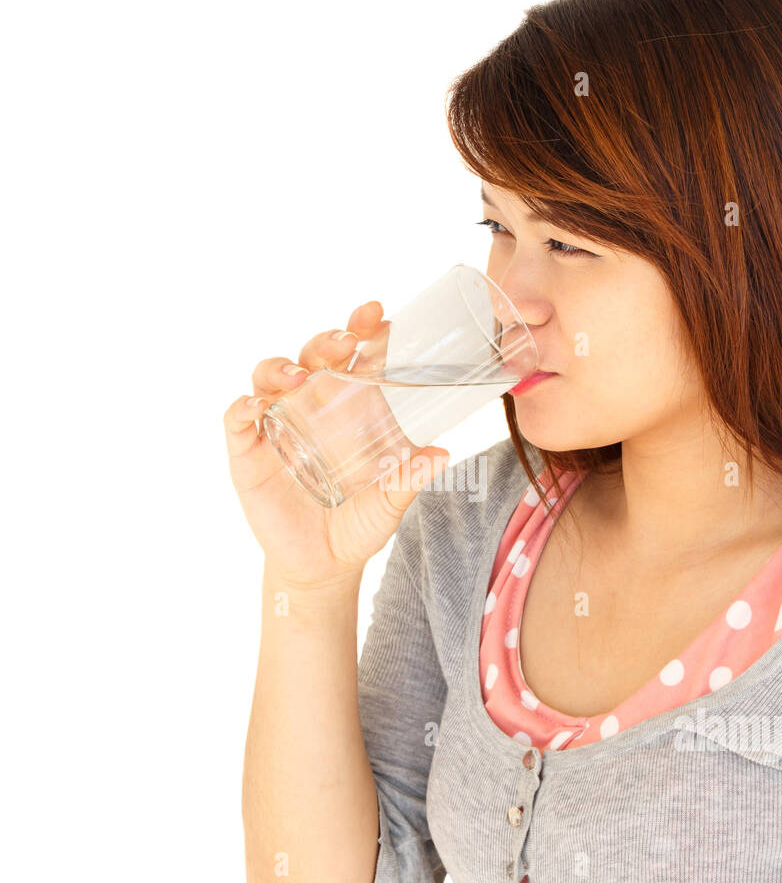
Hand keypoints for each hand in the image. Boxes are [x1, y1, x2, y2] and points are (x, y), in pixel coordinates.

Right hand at [224, 300, 449, 587]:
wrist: (323, 567)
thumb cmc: (358, 524)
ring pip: (269, 376)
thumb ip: (411, 478)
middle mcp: (310, 407)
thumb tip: (443, 453)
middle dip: (327, 341)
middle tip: (346, 343)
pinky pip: (237, 421)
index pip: (352, 356)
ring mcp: (276, 426)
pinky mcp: (248, 453)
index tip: (377, 316)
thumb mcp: (390, 502)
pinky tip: (256, 408)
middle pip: (311, 356)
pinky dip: (243, 408)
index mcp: (348, 407)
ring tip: (299, 377)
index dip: (361, 329)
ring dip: (281, 368)